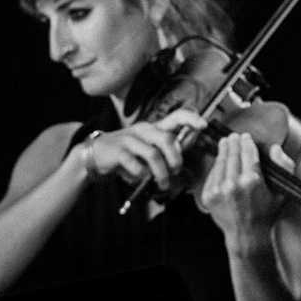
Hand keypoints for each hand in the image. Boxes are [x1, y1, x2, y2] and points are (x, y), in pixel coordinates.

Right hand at [79, 108, 205, 189]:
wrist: (97, 156)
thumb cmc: (129, 154)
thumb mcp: (149, 150)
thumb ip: (169, 151)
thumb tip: (190, 155)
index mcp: (154, 127)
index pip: (176, 116)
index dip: (191, 118)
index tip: (204, 125)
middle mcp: (143, 129)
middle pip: (166, 139)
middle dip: (175, 159)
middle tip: (175, 172)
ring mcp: (130, 139)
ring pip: (153, 155)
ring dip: (161, 173)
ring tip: (162, 183)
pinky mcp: (118, 151)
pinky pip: (136, 165)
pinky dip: (142, 175)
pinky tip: (140, 178)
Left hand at [196, 131, 291, 251]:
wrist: (247, 236)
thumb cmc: (265, 214)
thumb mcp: (281, 192)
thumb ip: (284, 167)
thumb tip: (274, 149)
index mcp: (252, 181)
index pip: (247, 153)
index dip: (246, 142)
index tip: (246, 136)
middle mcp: (233, 184)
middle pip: (232, 154)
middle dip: (233, 143)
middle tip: (234, 136)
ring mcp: (218, 190)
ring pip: (221, 162)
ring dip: (223, 150)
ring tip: (225, 143)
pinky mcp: (208, 195)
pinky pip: (212, 174)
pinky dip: (216, 165)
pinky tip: (220, 160)